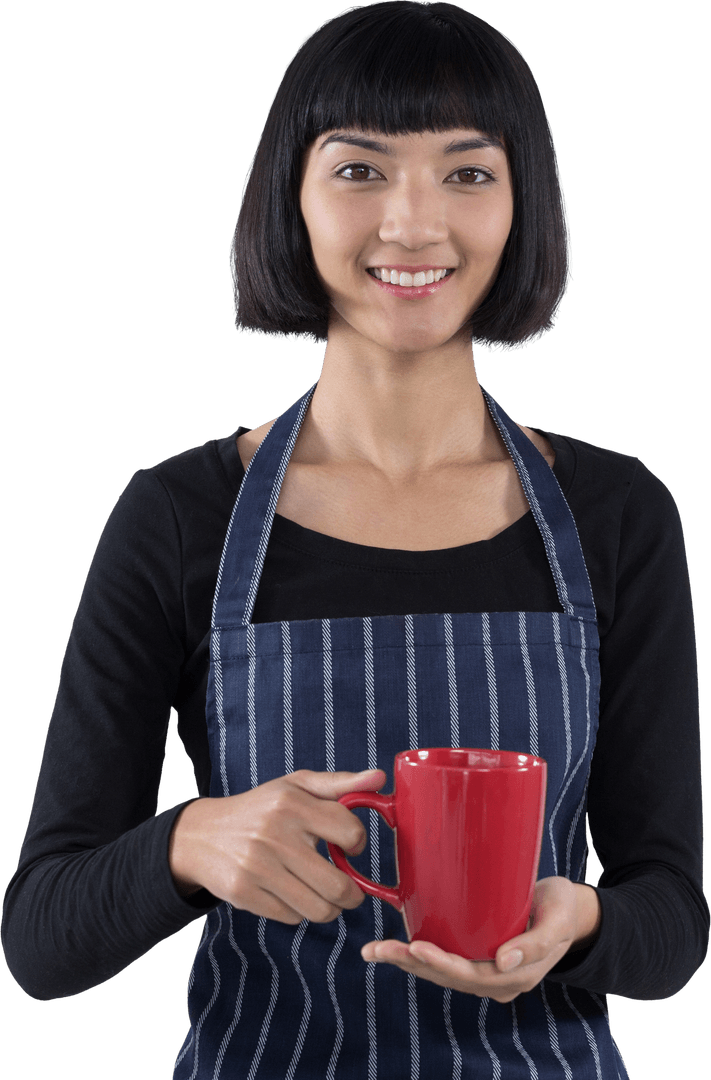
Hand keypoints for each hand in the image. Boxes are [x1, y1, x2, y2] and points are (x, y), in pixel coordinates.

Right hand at [168, 768, 386, 923]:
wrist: (201, 834)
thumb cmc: (260, 808)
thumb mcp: (295, 786)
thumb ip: (340, 784)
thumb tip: (380, 777)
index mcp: (292, 803)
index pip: (350, 833)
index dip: (357, 843)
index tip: (348, 846)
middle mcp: (275, 835)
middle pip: (338, 885)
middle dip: (352, 894)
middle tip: (349, 890)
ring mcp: (257, 867)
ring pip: (318, 909)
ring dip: (329, 908)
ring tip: (325, 896)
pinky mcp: (243, 893)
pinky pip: (291, 917)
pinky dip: (298, 912)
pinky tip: (291, 894)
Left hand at [360, 877, 600, 1002]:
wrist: (570, 911)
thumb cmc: (562, 910)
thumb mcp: (558, 921)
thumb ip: (535, 944)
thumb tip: (503, 960)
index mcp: (516, 976)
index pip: (470, 975)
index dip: (441, 964)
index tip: (415, 947)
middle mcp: (496, 980)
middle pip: (447, 977)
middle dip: (410, 963)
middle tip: (378, 949)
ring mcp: (485, 972)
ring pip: (440, 973)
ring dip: (405, 962)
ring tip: (373, 951)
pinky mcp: (477, 956)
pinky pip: (444, 962)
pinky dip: (417, 956)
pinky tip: (392, 948)